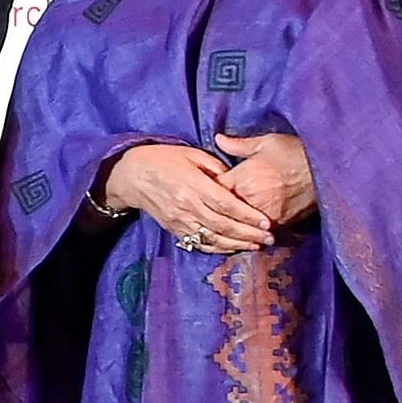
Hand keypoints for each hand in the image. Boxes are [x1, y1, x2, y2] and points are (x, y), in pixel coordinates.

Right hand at [100, 143, 272, 253]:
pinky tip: (233, 248)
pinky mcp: (175, 229)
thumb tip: (236, 180)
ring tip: (257, 245)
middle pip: (223, 225)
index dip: (248, 215)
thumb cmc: (164, 159)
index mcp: (193, 185)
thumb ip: (216, 167)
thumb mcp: (192, 154)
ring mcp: (180, 221)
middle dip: (249, 234)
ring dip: (237, 244)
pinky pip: (199, 243)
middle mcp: (187, 206)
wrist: (132, 176)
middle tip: (269, 237)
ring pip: (213, 238)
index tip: (266, 221)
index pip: (226, 205)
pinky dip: (218, 248)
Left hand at [215, 131, 317, 226]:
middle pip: (223, 215)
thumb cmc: (295, 152)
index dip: (208, 191)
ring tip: (225, 227)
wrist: (326, 168)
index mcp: (242, 180)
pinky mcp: (281, 225)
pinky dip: (251, 233)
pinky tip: (247, 231)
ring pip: (240, 228)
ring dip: (233, 227)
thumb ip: (238, 144)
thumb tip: (218, 139)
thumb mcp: (266, 142)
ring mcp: (265, 216)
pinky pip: (259, 233)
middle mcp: (250, 201)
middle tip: (209, 214)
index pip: (214, 191)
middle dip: (216, 214)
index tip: (205, 191)